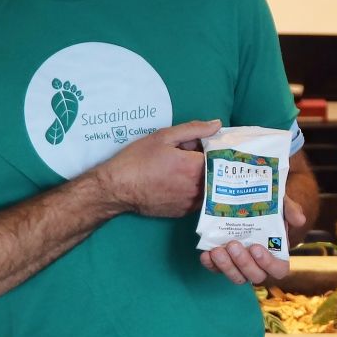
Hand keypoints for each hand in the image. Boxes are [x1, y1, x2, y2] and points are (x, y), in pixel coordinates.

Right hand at [92, 119, 218, 218]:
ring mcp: (191, 202)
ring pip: (209, 187)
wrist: (117, 188)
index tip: (208, 143)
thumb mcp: (164, 137)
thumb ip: (194, 129)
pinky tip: (182, 182)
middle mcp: (197, 187)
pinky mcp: (184, 212)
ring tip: (188, 168)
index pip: (219, 155)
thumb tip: (217, 125)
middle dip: (211, 162)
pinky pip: (199, 199)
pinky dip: (197, 189)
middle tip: (196, 155)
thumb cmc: (137, 160)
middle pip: (216, 172)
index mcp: (195, 166)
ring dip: (205, 177)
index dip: (215, 148)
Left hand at [201, 199, 303, 284]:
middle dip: (244, 263)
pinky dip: (211, 265)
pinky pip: (217, 270)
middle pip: (256, 276)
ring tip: (217, 250)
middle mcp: (259, 263)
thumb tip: (300, 220)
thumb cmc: (268, 206)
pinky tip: (206, 254)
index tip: (256, 247)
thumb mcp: (280, 202)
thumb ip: (290, 209)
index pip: (278, 269)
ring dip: (227, 266)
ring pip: (236, 277)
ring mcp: (240, 264)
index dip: (268, 263)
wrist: (245, 199)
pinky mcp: (223, 262)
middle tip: (233, 244)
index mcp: (277, 253)